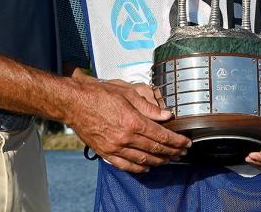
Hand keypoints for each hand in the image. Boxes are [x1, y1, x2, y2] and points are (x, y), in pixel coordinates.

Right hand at [65, 78, 190, 173]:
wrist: (75, 103)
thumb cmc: (99, 95)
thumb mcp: (127, 94)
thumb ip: (149, 107)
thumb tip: (167, 115)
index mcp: (133, 121)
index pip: (161, 135)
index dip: (176, 141)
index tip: (186, 143)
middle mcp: (125, 137)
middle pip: (154, 149)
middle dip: (172, 152)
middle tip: (182, 153)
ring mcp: (115, 147)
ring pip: (142, 159)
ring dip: (158, 161)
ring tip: (169, 160)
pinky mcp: (105, 152)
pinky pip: (125, 165)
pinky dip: (138, 168)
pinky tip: (147, 167)